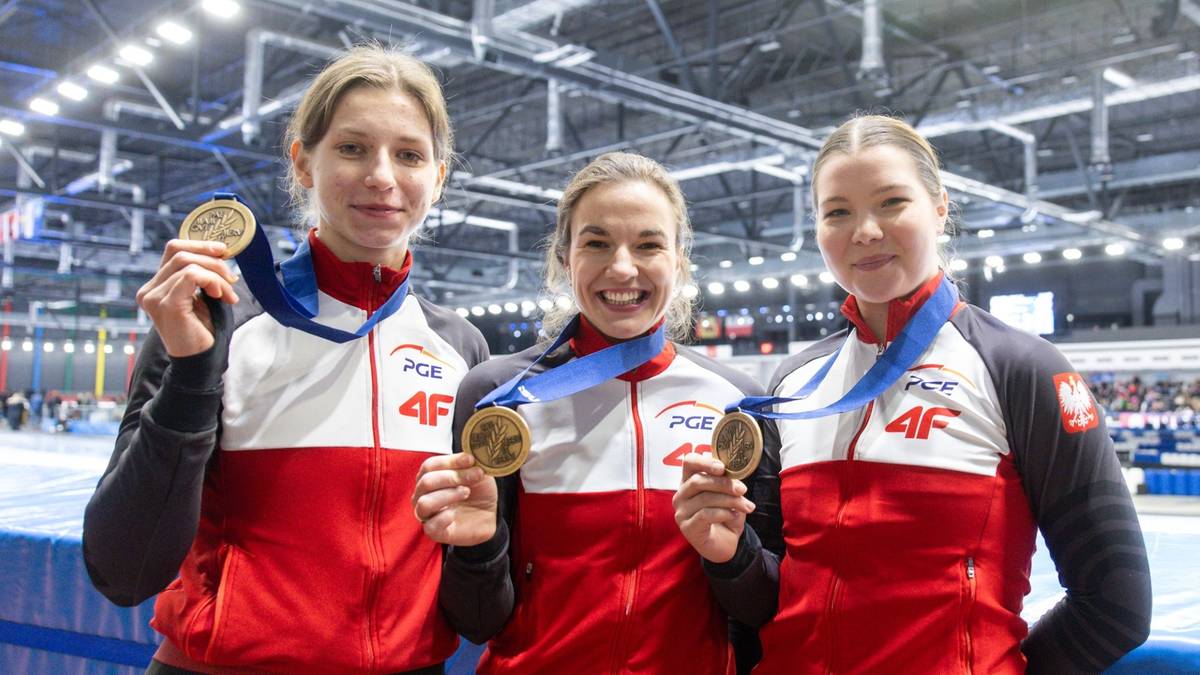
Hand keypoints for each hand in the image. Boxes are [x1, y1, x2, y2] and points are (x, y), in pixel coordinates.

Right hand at [136, 239, 239, 357]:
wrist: (201, 361)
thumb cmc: (204, 331)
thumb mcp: (203, 296)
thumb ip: (204, 275)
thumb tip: (220, 251)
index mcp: (156, 286)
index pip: (173, 249)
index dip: (200, 244)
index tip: (223, 251)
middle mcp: (149, 290)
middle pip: (180, 252)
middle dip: (213, 260)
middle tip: (232, 278)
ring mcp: (154, 297)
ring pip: (189, 263)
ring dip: (217, 275)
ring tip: (228, 294)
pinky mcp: (166, 305)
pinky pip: (191, 276)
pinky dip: (212, 281)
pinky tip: (221, 296)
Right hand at [412, 453, 498, 545]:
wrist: (490, 515)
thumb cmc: (478, 491)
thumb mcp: (477, 472)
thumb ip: (470, 463)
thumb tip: (468, 455)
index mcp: (430, 477)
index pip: (429, 466)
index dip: (450, 461)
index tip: (470, 460)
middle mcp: (423, 494)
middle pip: (426, 482)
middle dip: (452, 477)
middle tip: (474, 476)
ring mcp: (427, 514)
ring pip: (424, 503)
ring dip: (448, 495)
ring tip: (466, 492)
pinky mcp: (434, 531)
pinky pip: (430, 525)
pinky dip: (444, 517)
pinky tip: (455, 513)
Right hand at [673, 453, 755, 562]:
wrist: (724, 544)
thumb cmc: (725, 516)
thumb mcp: (729, 495)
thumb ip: (727, 481)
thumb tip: (734, 470)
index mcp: (689, 481)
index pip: (689, 462)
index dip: (704, 462)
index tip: (722, 467)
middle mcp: (681, 494)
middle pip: (698, 481)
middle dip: (723, 484)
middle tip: (742, 489)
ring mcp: (682, 512)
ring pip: (704, 498)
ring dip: (730, 501)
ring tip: (747, 506)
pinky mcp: (687, 527)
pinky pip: (705, 515)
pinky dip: (724, 513)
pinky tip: (734, 515)